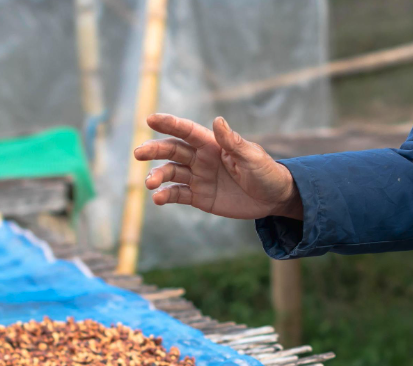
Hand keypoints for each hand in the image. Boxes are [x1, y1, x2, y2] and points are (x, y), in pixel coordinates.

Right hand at [134, 114, 302, 219]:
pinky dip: (165, 196)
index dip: (169, 123)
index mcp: (214, 145)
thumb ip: (234, 142)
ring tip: (150, 184)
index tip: (150, 119)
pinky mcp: (200, 197)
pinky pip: (178, 195)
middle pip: (173, 150)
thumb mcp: (253, 158)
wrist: (274, 199)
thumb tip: (217, 121)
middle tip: (138, 153)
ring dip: (157, 176)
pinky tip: (157, 199)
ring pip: (171, 173)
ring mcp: (199, 177)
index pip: (187, 131)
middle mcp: (202, 158)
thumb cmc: (267, 173)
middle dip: (154, 150)